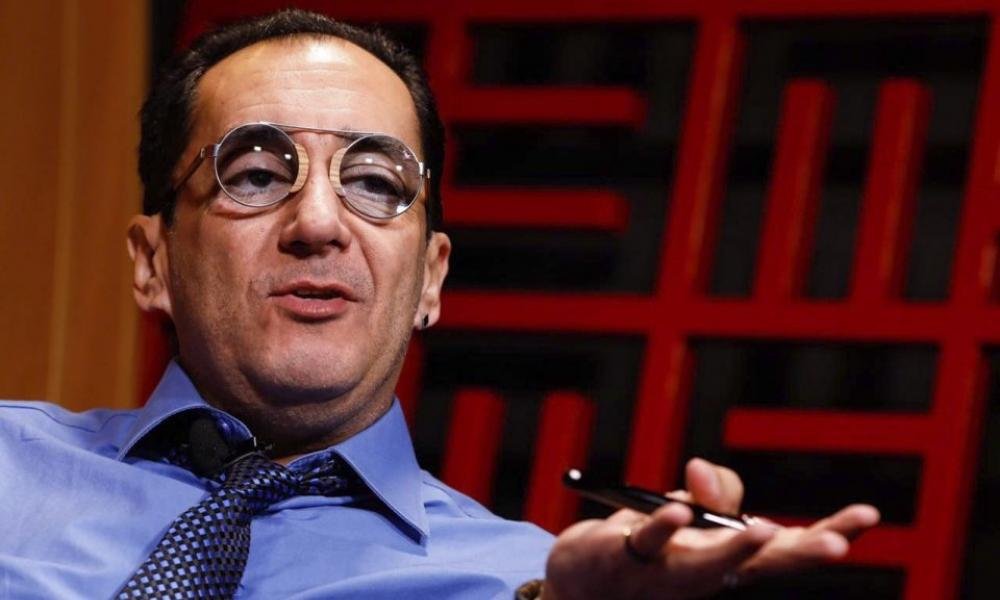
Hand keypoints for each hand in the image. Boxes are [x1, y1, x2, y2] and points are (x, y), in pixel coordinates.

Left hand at [542, 458, 879, 598]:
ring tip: (766, 530)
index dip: (829, 532)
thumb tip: (699, 470)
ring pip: (704, 564)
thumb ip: (715, 489)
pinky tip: (678, 513)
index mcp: (729, 560)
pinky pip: (646, 542)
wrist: (582, 584)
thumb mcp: (693, 515)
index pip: (787, 547)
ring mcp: (667, 572)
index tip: (869, 515)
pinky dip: (663, 527)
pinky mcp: (625, 557)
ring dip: (735, 548)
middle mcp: (706, 572)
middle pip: (757, 566)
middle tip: (837, 547)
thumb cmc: (652, 549)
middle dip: (800, 554)